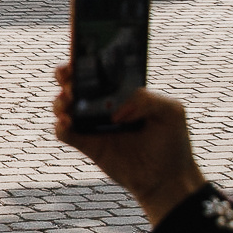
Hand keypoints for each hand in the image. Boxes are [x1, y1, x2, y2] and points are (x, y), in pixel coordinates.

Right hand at [52, 64, 206, 223]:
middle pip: (75, 84)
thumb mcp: (171, 112)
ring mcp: (93, 125)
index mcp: (122, 93)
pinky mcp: (87, 145)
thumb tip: (118, 106)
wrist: (167, 179)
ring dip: (60, 100)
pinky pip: (64, 132)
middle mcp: (103, 106)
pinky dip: (60, 126)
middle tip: (67, 74)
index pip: (100, 70)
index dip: (85, 59)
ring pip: (64, 106)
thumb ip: (148, 99)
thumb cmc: (172, 142)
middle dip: (65, 75)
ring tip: (68, 100)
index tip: (78, 53)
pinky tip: (67, 122)